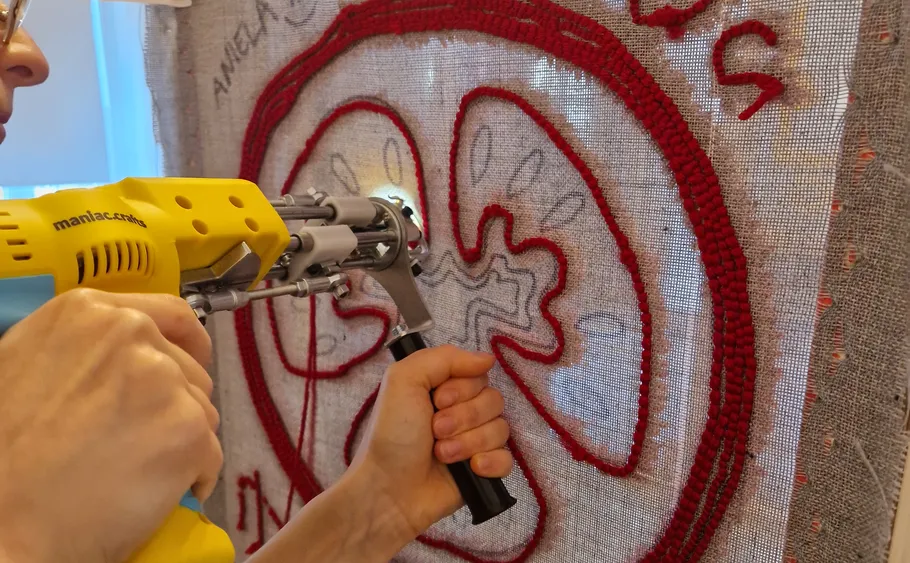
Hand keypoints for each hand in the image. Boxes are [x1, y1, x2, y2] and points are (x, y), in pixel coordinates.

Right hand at [0, 289, 221, 562]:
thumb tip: (133, 349)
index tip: (190, 364)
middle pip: (190, 369)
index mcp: (88, 311)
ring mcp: (164, 380)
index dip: (186, 345)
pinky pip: (211, 453)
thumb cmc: (7, 455)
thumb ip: (88, 347)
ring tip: (132, 469)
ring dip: (182, 440)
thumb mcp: (29, 366)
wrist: (2, 524)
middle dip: (176, 404)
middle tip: (135, 441)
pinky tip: (151, 493)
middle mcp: (131, 333)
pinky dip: (193, 476)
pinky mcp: (188, 428)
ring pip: (203, 410)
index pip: (172, 315)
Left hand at [349, 344, 512, 535]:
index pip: (479, 375)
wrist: (388, 490)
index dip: (462, 388)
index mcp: (445, 388)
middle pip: (493, 400)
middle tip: (435, 431)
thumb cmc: (392, 433)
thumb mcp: (405, 379)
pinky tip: (471, 469)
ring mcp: (474, 442)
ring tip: (442, 454)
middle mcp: (462, 411)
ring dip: (469, 442)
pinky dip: (490, 462)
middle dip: (463, 417)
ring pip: (501, 429)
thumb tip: (488, 358)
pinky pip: (508, 458)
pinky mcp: (483, 471)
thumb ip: (445, 358)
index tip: (437, 401)